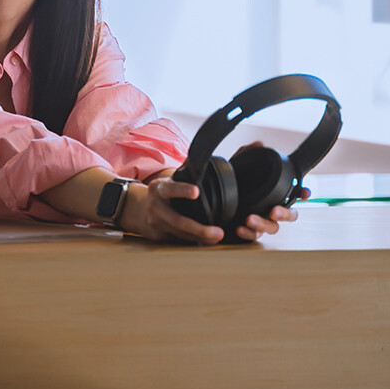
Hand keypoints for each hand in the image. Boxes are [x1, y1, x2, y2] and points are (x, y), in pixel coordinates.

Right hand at [120, 154, 308, 244]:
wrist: (137, 209)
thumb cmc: (166, 190)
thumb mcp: (174, 177)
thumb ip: (196, 169)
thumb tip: (252, 144)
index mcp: (160, 188)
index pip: (171, 188)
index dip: (182, 190)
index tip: (196, 191)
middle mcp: (156, 206)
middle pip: (179, 221)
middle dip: (199, 229)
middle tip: (218, 232)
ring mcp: (157, 224)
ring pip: (181, 234)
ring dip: (200, 238)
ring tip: (218, 238)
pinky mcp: (160, 237)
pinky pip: (180, 241)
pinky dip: (194, 242)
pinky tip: (207, 244)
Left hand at [229, 142, 307, 241]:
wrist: (211, 200)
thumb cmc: (231, 182)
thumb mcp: (237, 164)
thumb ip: (247, 153)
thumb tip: (259, 144)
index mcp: (274, 193)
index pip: (294, 194)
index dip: (302, 193)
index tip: (305, 193)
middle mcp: (271, 208)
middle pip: (289, 215)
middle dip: (284, 213)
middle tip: (274, 210)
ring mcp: (262, 221)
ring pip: (272, 228)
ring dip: (262, 224)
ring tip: (250, 219)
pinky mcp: (249, 231)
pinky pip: (253, 236)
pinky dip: (248, 233)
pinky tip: (240, 228)